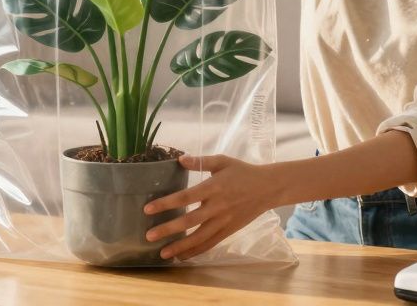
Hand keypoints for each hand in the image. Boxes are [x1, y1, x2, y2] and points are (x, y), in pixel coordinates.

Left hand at [142, 153, 282, 260]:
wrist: (268, 188)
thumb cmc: (242, 172)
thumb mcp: (223, 161)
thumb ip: (201, 161)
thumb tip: (179, 159)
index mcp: (214, 188)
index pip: (185, 197)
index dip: (166, 203)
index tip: (148, 209)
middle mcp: (217, 207)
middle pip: (190, 221)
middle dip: (168, 230)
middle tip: (149, 236)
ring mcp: (224, 221)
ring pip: (200, 238)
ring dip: (180, 247)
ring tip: (163, 254)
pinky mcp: (229, 231)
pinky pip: (211, 243)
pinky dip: (196, 251)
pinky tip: (182, 256)